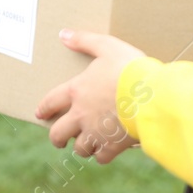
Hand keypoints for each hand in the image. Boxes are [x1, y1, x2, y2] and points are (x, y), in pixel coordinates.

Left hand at [35, 29, 144, 163]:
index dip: (44, 108)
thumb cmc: (129, 69)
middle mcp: (80, 115)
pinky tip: (107, 150)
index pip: (51, 102)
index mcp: (76, 91)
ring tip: (87, 144)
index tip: (40, 114)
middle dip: (57, 138)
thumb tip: (63, 34)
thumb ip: (85, 40)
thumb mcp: (107, 46)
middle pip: (58, 134)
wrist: (152, 97)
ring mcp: (95, 133)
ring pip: (80, 148)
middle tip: (60, 140)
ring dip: (82, 146)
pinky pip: (101, 158)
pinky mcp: (112, 146)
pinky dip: (102, 155)